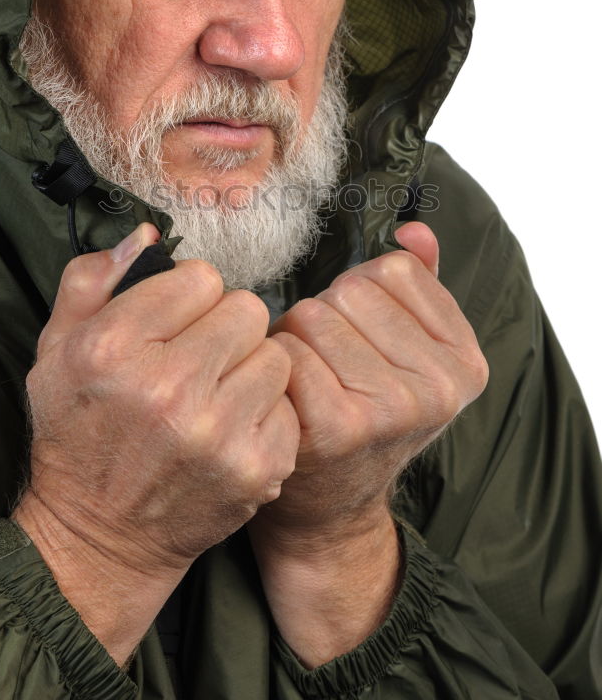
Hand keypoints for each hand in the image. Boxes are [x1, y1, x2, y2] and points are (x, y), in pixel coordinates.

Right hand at [14, 223, 298, 660]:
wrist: (101, 537)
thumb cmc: (78, 434)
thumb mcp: (55, 351)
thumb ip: (93, 280)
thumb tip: (148, 234)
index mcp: (114, 347)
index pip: (202, 276)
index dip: (190, 295)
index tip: (176, 322)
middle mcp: (168, 387)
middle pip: (247, 309)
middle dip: (226, 328)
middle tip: (201, 359)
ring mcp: (218, 431)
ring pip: (275, 353)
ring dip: (250, 367)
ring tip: (218, 392)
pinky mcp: (257, 466)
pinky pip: (289, 403)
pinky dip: (266, 413)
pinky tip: (232, 428)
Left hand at [254, 222, 487, 540]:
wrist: (329, 512)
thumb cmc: (362, 417)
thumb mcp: (407, 357)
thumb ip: (419, 289)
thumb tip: (414, 229)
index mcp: (466, 363)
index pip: (393, 270)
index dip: (361, 295)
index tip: (362, 342)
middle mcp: (440, 388)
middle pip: (349, 291)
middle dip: (324, 317)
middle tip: (327, 367)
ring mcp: (393, 409)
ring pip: (312, 316)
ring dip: (293, 341)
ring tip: (307, 382)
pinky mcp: (338, 426)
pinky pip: (285, 352)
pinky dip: (274, 369)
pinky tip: (287, 401)